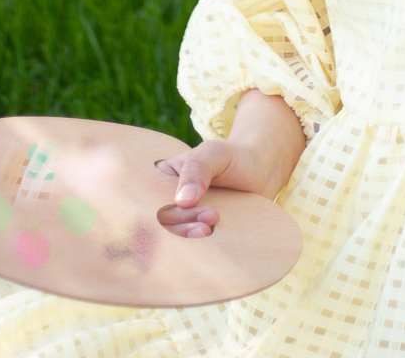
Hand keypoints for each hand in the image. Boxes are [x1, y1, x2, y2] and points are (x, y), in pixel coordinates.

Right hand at [155, 90, 305, 237]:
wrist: (260, 173)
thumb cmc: (232, 158)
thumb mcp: (214, 154)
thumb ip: (198, 169)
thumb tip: (182, 201)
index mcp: (160, 178)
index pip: (143, 197)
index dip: (149, 209)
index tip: (176, 210)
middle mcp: (165, 202)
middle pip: (158, 221)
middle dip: (180, 223)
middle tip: (210, 216)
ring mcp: (181, 222)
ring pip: (172, 238)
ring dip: (189, 237)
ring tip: (213, 224)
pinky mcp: (198, 238)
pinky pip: (190, 250)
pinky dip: (197, 251)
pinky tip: (210, 243)